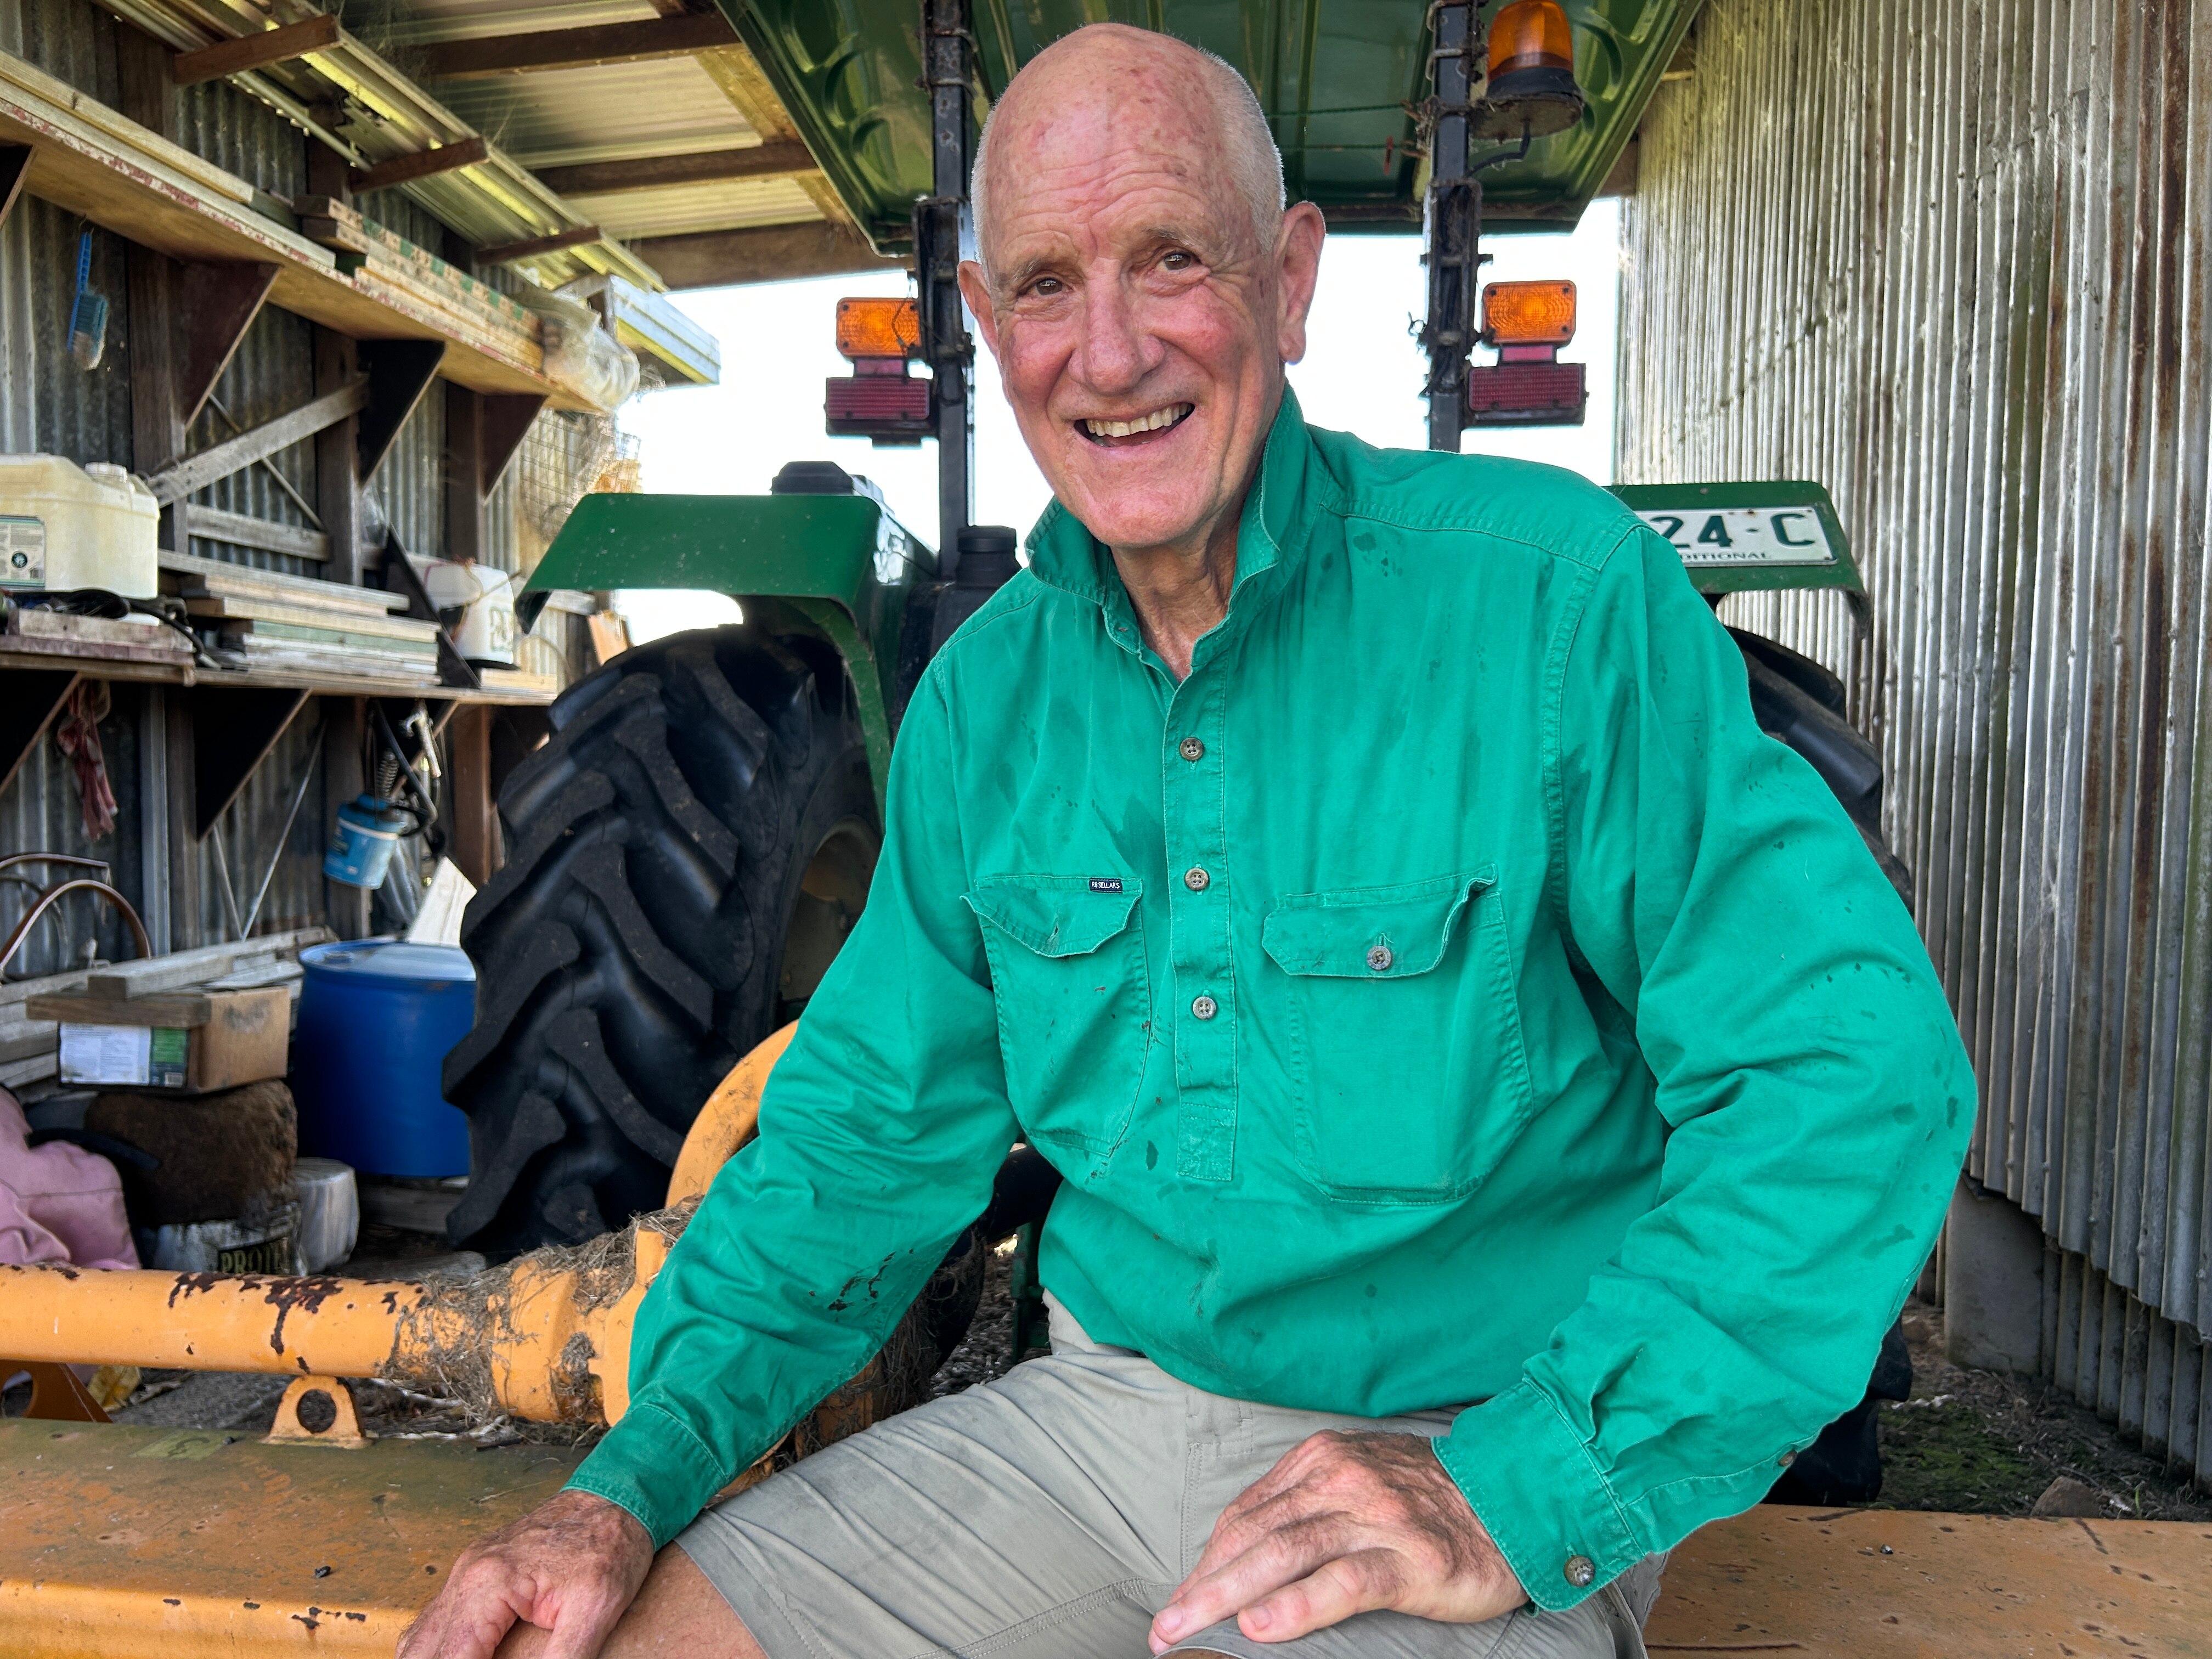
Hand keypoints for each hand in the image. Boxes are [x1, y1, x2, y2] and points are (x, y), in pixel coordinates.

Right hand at [398, 1488, 653, 1658]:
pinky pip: (438, 1617)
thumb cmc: (609, 1544)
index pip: (452, 1658)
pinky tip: (459, 1656)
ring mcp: (468, 1569)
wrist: (616, 1496)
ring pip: (421, 1635)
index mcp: (489, 1583)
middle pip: (423, 1650)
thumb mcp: (596, 1611)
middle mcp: (468, 1573)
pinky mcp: (477, 1570)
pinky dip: (438, 1646)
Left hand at [1148, 1430, 1525, 1649]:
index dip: (1207, 1560)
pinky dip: (1298, 1605)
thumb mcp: (1360, 1480)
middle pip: (1253, 1535)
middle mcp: (1341, 1480)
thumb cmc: (1431, 1499)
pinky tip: (1264, 1627)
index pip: (1246, 1514)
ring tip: (1191, 1629)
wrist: (1516, 1497)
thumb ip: (1307, 1505)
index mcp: (1322, 1460)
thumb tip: (1245, 1553)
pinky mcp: (1411, 1558)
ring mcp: (1376, 1517)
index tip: (1179, 1600)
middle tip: (1164, 1628)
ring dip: (1229, 1597)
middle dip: (1202, 1584)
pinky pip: (1344, 1582)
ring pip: (1285, 1555)